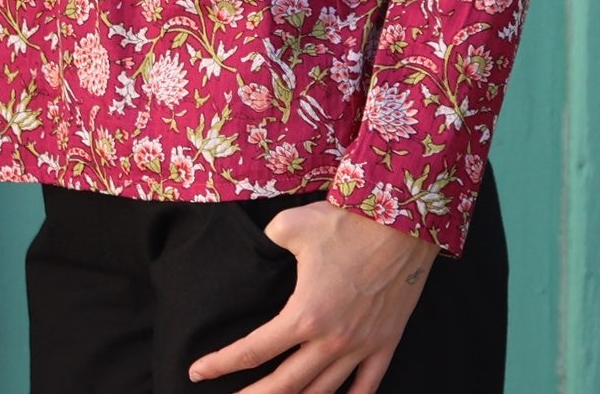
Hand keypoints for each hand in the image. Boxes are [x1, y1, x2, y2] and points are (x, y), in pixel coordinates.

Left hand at [189, 200, 438, 393]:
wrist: (402, 223)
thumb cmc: (346, 222)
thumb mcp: (292, 224)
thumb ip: (269, 239)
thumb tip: (262, 244)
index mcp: (304, 314)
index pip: (253, 350)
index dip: (221, 363)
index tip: (197, 371)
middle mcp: (330, 340)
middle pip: (285, 385)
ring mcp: (360, 346)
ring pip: (323, 392)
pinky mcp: (385, 344)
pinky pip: (367, 386)